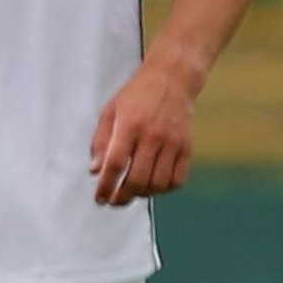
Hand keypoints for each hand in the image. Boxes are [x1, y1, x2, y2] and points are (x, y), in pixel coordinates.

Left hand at [90, 60, 194, 205]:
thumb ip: (100, 141)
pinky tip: (153, 186)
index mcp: (129, 126)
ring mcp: (172, 143)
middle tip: (114, 201)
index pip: (115, 164)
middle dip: (123, 196)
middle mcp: (152, 137)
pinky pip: (178, 179)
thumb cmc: (136, 96)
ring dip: (143, 194)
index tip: (99, 198)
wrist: (171, 81)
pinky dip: (164, 189)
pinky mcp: (187, 148)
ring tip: (132, 192)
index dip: (106, 185)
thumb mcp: (110, 112)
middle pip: (137, 179)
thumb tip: (95, 170)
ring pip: (158, 183)